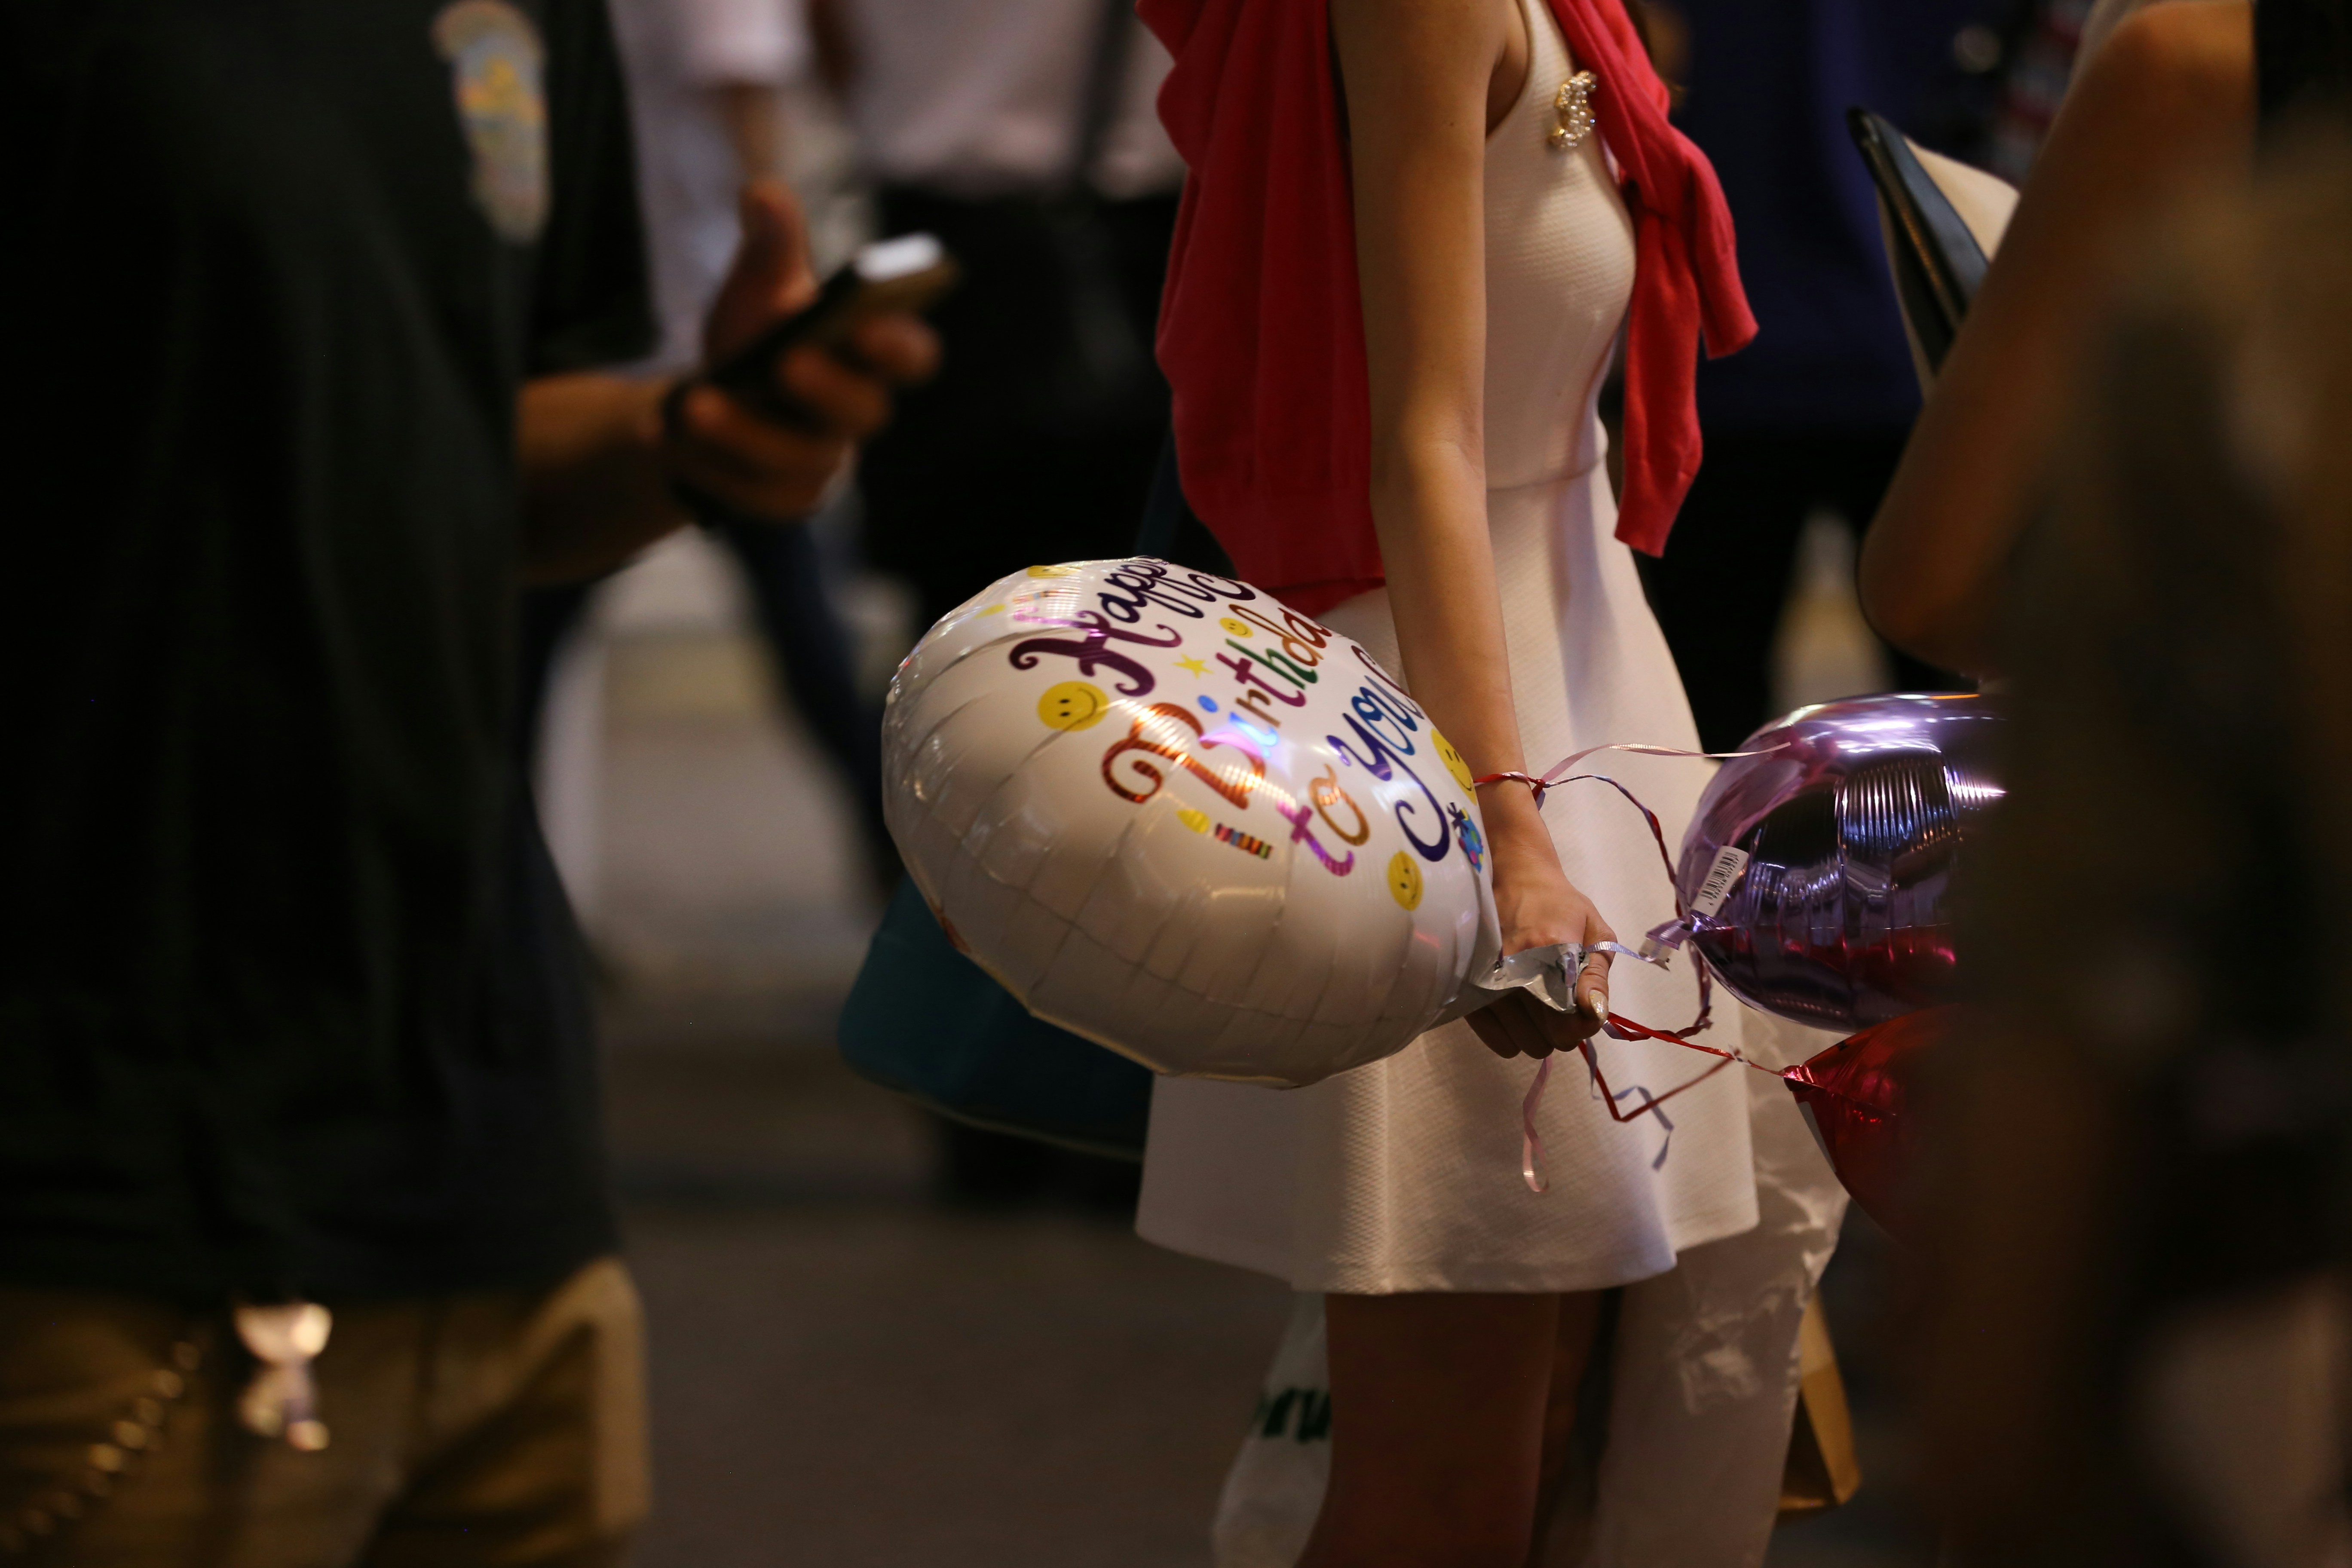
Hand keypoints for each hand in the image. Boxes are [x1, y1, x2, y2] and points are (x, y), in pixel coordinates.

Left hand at [662, 180, 939, 520]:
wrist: (706, 400)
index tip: (867, 325)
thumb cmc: (755, 335)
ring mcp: (824, 463)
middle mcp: (857, 414)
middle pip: (865, 414)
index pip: (912, 357)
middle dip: (827, 390)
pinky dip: (706, 464)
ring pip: (800, 461)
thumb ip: (771, 247)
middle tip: (785, 362)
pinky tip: (665, 435)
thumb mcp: (758, 287)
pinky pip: (753, 494)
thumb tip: (763, 195)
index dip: (899, 346)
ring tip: (693, 403)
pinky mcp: (784, 498)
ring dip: (744, 432)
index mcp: (868, 357)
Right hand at [1465, 817, 1615, 1059]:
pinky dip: (1512, 1032)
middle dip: (1561, 1026)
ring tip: (1536, 997)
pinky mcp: (1468, 992)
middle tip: (1559, 995)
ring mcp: (1485, 984)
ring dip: (1537, 1030)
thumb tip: (1595, 1014)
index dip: (1583, 1020)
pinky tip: (1516, 1007)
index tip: (1582, 1003)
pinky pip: (1500, 1041)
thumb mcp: (1594, 931)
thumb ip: (1597, 976)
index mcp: (1548, 950)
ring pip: (1525, 1044)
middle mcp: (1512, 970)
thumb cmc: (1558, 903)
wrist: (1509, 876)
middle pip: (1549, 1040)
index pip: (1569, 1022)